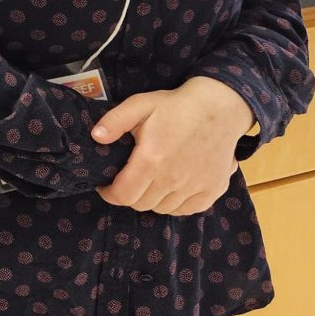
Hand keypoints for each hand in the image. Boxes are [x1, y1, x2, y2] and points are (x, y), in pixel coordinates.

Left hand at [90, 77, 253, 215]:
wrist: (218, 108)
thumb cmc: (176, 106)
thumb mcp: (140, 105)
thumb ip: (114, 122)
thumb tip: (96, 137)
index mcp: (151, 161)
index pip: (123, 196)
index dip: (109, 194)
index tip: (105, 185)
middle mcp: (173, 180)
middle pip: (141, 204)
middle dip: (129, 195)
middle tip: (128, 179)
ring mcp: (195, 187)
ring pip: (163, 208)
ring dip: (151, 199)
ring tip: (149, 181)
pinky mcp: (212, 190)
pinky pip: (186, 210)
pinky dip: (175, 204)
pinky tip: (171, 187)